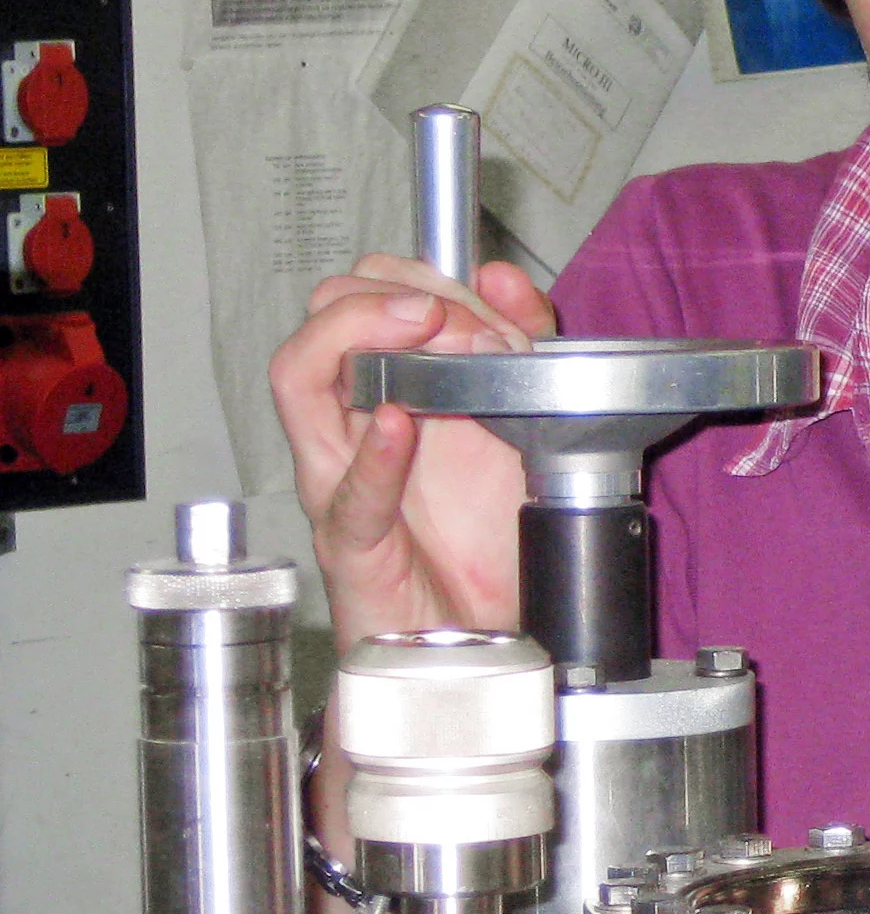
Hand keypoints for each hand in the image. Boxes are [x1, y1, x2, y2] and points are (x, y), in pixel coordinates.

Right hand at [268, 254, 554, 648]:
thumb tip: (500, 276)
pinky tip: (397, 424)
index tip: (482, 297)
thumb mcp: (526, 423)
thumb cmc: (489, 538)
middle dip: (391, 298)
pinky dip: (372, 455)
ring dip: (359, 338)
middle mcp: (351, 425)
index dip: (422, 278)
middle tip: (456, 317)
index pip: (367, 293)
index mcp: (390, 390)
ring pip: (299, 380)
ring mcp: (341, 480)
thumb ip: (523, 345)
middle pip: (323, 321)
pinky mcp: (353, 543)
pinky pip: (347, 494)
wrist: (487, 636)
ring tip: (418, 327)